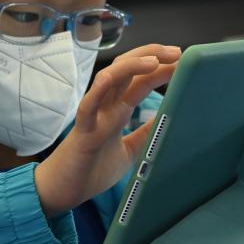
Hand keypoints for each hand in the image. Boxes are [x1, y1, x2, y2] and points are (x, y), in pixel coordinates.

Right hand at [35, 44, 181, 215]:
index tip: (180, 59)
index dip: (159, 67)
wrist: (63, 191)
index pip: (139, 80)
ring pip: (108, 81)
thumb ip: (145, 134)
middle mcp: (105, 108)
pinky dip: (96, 92)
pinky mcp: (82, 133)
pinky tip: (107, 78)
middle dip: (150, 56)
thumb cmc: (92, 170)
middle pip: (126, 70)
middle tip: (176, 51)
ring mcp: (93, 117)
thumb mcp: (130, 150)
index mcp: (116, 111)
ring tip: (154, 60)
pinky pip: (87, 108)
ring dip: (130, 66)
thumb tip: (169, 118)